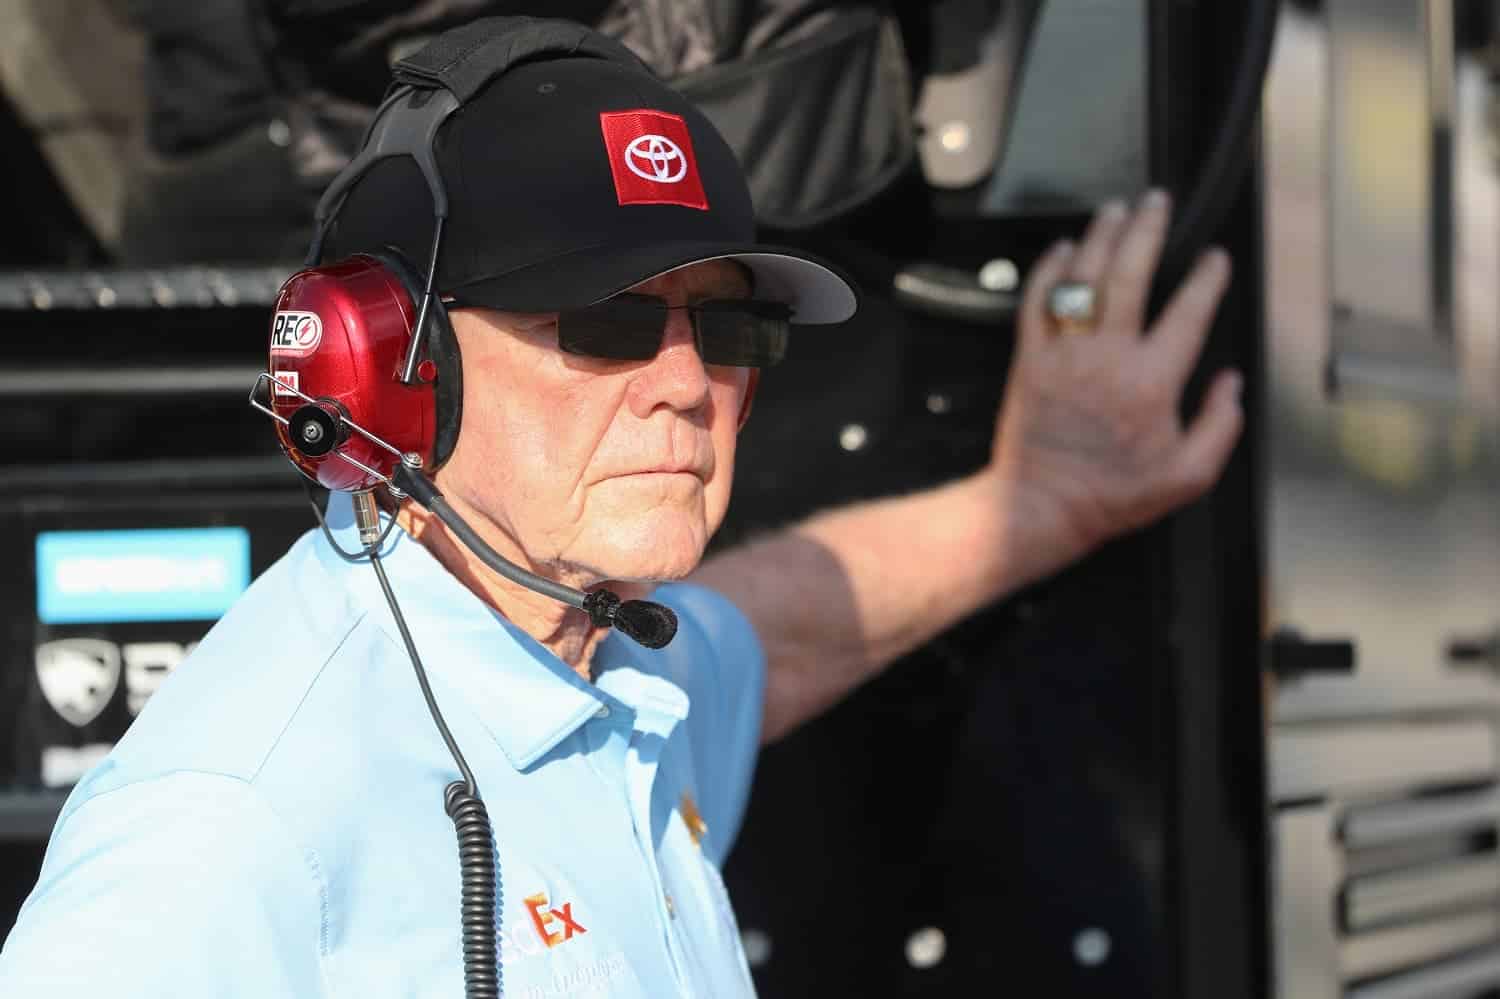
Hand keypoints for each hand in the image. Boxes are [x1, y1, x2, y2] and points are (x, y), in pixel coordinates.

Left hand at [983, 190, 1243, 585]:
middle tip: (1158, 201)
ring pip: (1082, 279)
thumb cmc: (1112, 495)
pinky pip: (1036, 302)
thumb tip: (1231, 383)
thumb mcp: (1187, 476)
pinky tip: (1062, 250)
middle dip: (1147, 230)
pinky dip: (1049, 271)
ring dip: (1100, 237)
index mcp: (1151, 383)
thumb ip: (1219, 426)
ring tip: (1116, 209)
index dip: (1207, 279)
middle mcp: (1107, 358)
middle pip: (1130, 275)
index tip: (1216, 258)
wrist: (1040, 506)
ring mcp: (1064, 355)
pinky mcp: (1028, 360)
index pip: (1189, 313)